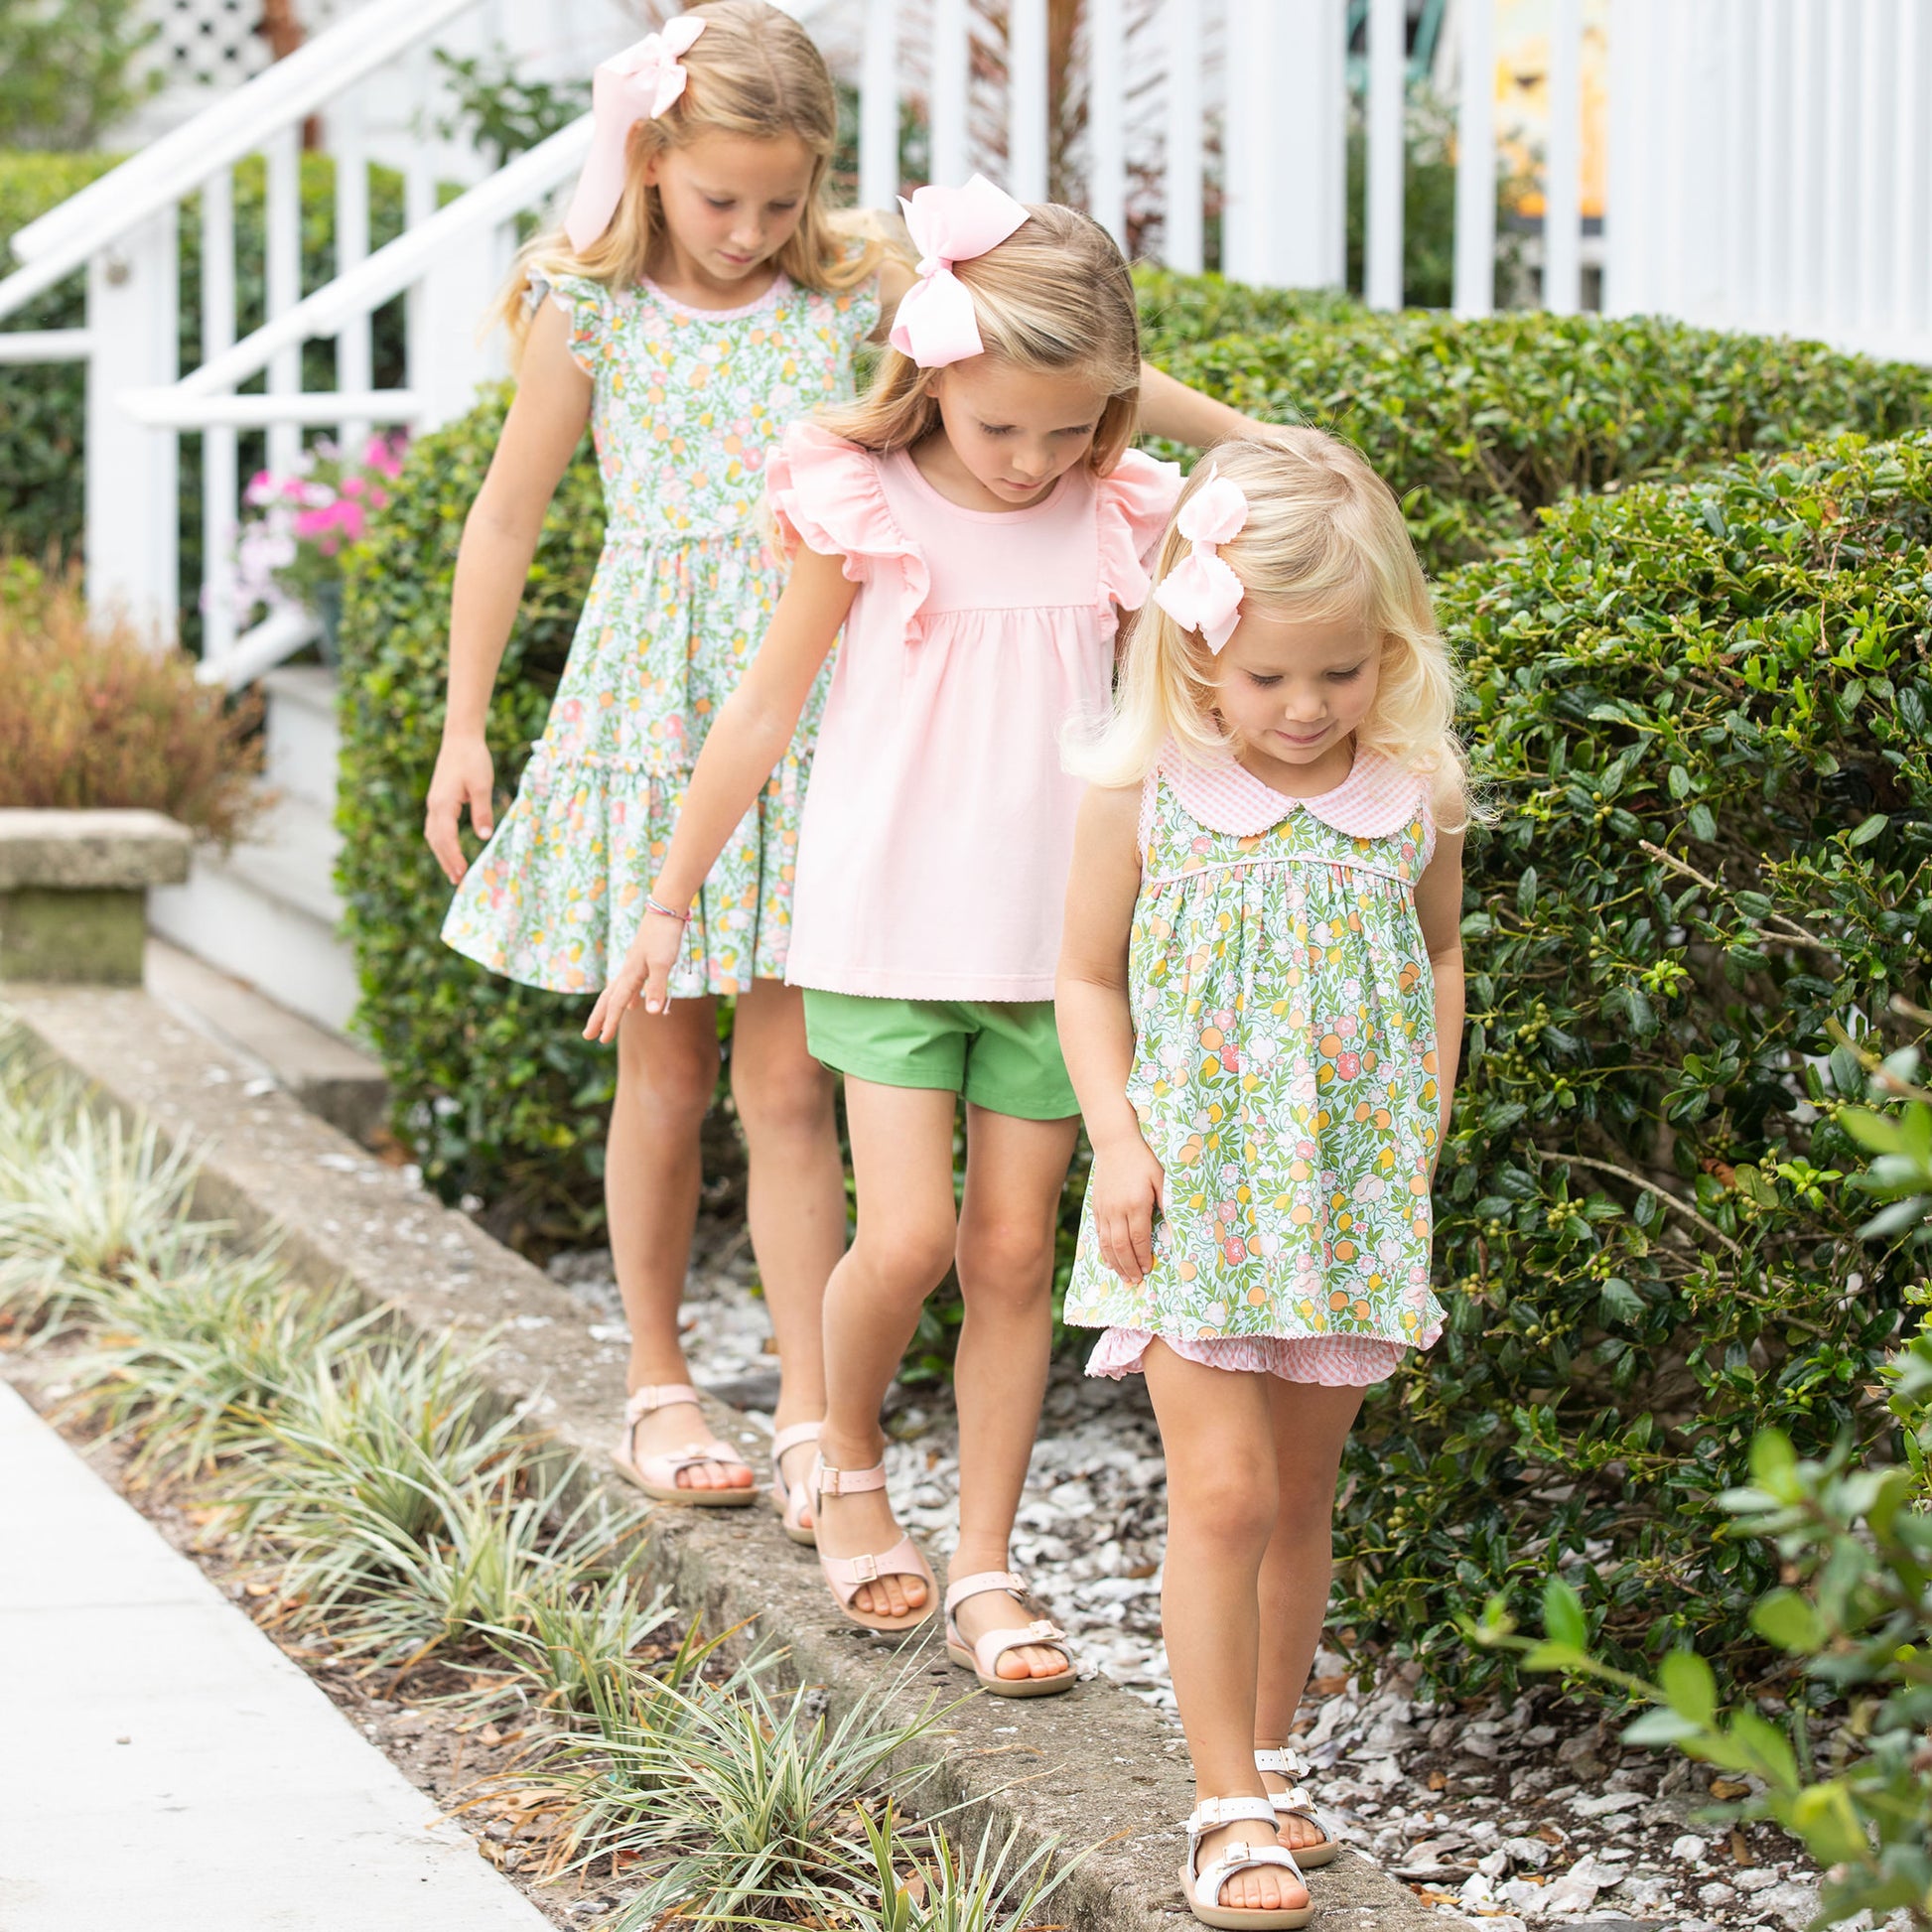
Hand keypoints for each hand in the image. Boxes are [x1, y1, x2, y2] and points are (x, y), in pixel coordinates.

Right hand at [424, 734, 495, 884]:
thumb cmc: (473, 760)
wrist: (461, 739)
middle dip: (446, 861)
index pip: (446, 838)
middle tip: (457, 881)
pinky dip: (441, 842)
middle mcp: (434, 806)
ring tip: (453, 872)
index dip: (454, 857)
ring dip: (442, 854)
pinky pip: (435, 827)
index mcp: (443, 804)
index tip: (462, 873)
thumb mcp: (483, 786)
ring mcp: (434, 803)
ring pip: (433, 835)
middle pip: (436, 840)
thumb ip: (483, 812)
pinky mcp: (438, 800)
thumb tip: (484, 837)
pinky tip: (448, 850)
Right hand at [583, 905, 686, 1041]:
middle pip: (608, 999)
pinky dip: (628, 998)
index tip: (602, 1040)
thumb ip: (657, 987)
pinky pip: (630, 985)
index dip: (610, 1022)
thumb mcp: (663, 963)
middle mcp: (627, 971)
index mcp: (630, 974)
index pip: (617, 1003)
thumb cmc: (664, 936)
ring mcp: (634, 966)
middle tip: (587, 1036)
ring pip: (617, 992)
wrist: (666, 909)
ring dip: (610, 1009)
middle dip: (599, 1018)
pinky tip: (634, 1005)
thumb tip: (651, 1013)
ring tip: (604, 1024)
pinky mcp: (642, 961)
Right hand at [1087, 1132, 1164, 1282]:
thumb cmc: (1144, 1160)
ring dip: (1115, 1263)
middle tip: (1136, 1280)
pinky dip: (1103, 1250)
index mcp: (1136, 1204)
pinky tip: (1109, 1260)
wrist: (1116, 1144)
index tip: (1149, 1269)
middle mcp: (1117, 1210)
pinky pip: (1098, 1234)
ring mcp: (1104, 1209)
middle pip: (1121, 1246)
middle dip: (1129, 1266)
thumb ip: (1167, 1202)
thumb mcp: (1161, 1178)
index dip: (1144, 1257)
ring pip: (1107, 1243)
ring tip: (1123, 1276)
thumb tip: (1173, 1226)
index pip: (1139, 1239)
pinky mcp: (1096, 1207)